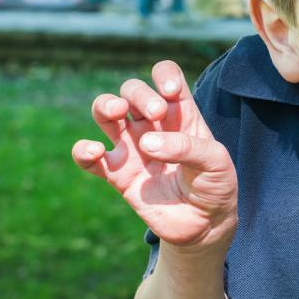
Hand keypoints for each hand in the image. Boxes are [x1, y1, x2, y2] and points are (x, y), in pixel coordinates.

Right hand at [72, 61, 237, 250]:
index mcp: (180, 113)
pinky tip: (94, 151)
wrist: (205, 224)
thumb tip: (145, 144)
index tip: (170, 92)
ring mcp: (132, 147)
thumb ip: (187, 147)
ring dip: (105, 105)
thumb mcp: (216, 162)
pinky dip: (83, 151)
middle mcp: (152, 124)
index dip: (163, 75)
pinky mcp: (117, 174)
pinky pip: (89, 158)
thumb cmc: (215, 185)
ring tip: (117, 112)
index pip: (165, 75)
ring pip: (105, 112)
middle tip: (157, 114)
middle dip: (139, 94)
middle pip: (132, 90)